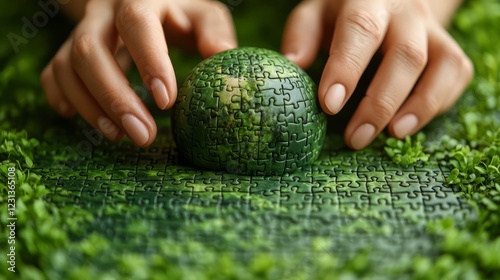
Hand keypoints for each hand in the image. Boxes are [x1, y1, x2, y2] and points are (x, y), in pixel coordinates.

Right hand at [41, 0, 236, 146]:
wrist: (147, 2)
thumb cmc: (182, 14)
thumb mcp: (204, 14)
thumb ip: (213, 31)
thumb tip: (221, 54)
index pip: (136, 22)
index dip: (148, 61)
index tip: (167, 103)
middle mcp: (103, 11)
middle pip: (90, 49)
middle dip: (114, 97)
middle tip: (142, 135)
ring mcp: (82, 29)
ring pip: (68, 65)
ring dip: (90, 105)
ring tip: (118, 135)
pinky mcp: (70, 48)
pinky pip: (54, 71)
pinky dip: (62, 96)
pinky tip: (77, 118)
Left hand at [281, 0, 472, 149]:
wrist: (386, 0)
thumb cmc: (343, 14)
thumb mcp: (316, 15)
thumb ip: (303, 34)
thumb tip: (291, 64)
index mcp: (367, 1)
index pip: (361, 29)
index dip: (346, 68)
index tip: (329, 105)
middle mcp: (406, 14)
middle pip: (406, 55)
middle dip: (380, 102)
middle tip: (355, 138)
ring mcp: (432, 31)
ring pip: (440, 65)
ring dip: (418, 107)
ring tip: (392, 136)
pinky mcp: (449, 49)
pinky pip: (456, 74)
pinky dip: (438, 104)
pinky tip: (408, 127)